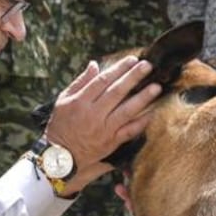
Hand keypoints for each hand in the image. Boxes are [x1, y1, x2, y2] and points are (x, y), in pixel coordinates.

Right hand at [44, 56, 160, 193]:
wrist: (59, 156)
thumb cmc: (60, 126)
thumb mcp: (63, 101)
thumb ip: (80, 82)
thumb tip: (94, 65)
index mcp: (80, 101)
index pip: (102, 81)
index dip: (118, 69)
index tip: (132, 60)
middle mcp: (93, 114)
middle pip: (116, 92)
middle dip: (133, 77)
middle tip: (147, 66)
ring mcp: (103, 129)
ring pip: (126, 111)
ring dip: (142, 98)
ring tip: (156, 87)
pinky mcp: (110, 143)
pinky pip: (129, 131)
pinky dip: (141, 122)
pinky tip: (152, 112)